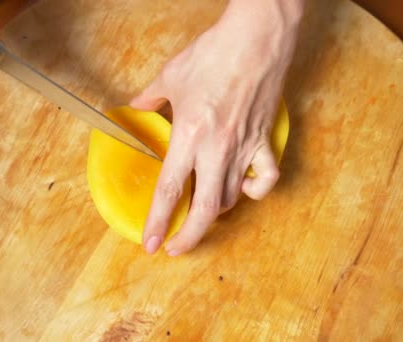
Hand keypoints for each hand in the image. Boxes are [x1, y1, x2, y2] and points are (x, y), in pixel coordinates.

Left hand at [130, 0, 303, 255]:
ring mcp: (245, 147)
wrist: (255, 40)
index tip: (152, 243)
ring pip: (233, 197)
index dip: (159, 220)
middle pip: (207, 208)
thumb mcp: (171, 75)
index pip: (171, 189)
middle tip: (176, 248)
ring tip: (202, 212)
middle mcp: (217, 148)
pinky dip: (256, 191)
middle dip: (190, 236)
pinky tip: (245, 190)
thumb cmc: (214, 54)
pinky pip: (266, 178)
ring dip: (216, 212)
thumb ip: (150, 97)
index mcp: (190, 134)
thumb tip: (136, 106)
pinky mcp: (264, 141)